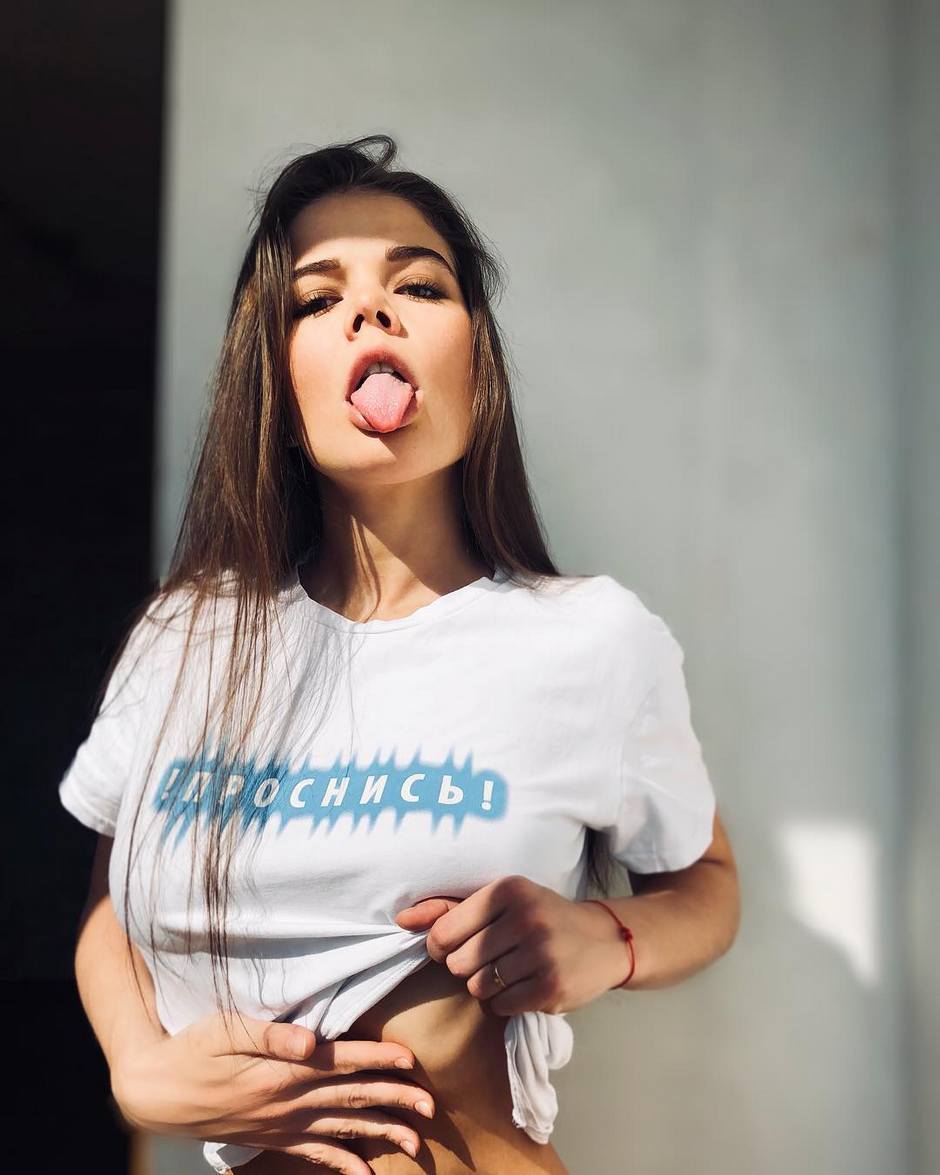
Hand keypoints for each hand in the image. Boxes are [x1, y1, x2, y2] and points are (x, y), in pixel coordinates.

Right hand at [110, 1011, 434, 1173]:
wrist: (157, 1092)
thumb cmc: (192, 1049)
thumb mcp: (225, 1029)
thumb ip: (271, 1033)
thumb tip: (312, 1039)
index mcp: (281, 1070)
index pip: (341, 1061)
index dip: (377, 1059)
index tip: (411, 1060)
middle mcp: (287, 1102)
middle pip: (351, 1097)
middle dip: (394, 1100)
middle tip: (430, 1106)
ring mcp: (281, 1124)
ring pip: (341, 1129)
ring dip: (380, 1134)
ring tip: (415, 1143)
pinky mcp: (272, 1138)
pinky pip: (314, 1154)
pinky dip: (342, 1164)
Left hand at [394, 875, 626, 1015]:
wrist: (602, 940)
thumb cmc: (539, 916)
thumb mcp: (499, 901)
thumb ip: (448, 909)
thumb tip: (400, 920)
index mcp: (506, 890)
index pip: (442, 934)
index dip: (440, 948)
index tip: (456, 947)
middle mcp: (524, 918)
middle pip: (457, 965)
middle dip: (467, 967)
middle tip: (493, 957)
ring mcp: (540, 954)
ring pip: (477, 988)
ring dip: (487, 986)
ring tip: (512, 970)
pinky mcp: (551, 988)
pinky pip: (501, 1006)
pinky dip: (506, 1002)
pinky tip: (526, 984)